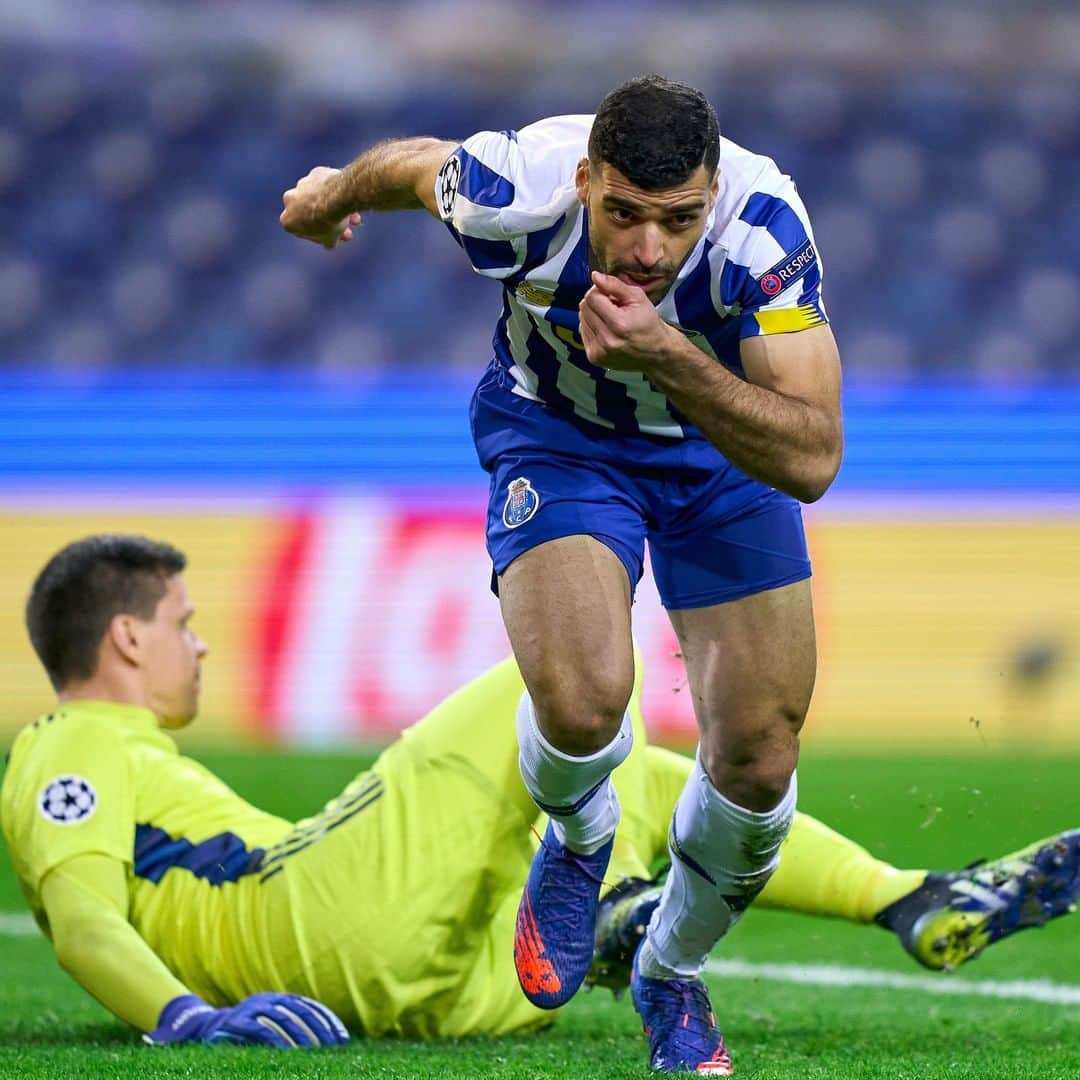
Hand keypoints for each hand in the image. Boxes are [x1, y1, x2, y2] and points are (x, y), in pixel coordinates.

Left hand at [144, 992, 349, 1048]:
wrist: (198, 1020)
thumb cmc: (192, 1041)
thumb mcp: (177, 1042)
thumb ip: (165, 1040)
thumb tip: (148, 1041)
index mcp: (235, 1020)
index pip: (263, 1030)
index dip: (282, 1043)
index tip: (298, 1057)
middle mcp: (255, 1007)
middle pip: (286, 1020)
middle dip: (307, 1038)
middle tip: (326, 1053)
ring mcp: (268, 1002)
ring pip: (301, 1011)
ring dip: (321, 1026)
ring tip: (339, 1043)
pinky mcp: (277, 1001)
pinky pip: (304, 1005)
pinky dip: (322, 1016)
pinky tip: (337, 1032)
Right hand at [280, 166, 361, 249]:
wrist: (336, 198)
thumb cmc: (329, 222)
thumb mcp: (330, 240)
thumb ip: (327, 241)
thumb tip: (329, 244)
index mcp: (287, 219)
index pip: (302, 232)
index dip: (319, 236)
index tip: (332, 238)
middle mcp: (289, 200)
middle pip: (312, 213)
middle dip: (329, 221)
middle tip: (347, 230)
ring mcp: (302, 184)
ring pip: (320, 198)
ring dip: (335, 207)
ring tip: (355, 217)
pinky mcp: (315, 173)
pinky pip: (327, 185)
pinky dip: (336, 192)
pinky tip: (349, 200)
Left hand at [578, 271, 674, 372]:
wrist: (654, 351)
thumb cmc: (648, 325)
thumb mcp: (638, 298)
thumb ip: (615, 285)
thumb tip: (595, 276)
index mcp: (619, 325)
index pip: (592, 297)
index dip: (600, 291)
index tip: (610, 294)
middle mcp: (607, 340)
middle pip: (584, 308)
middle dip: (596, 302)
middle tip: (613, 307)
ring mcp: (599, 351)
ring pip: (581, 319)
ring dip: (594, 314)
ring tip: (611, 319)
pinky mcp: (594, 357)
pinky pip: (583, 332)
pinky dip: (592, 327)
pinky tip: (606, 329)